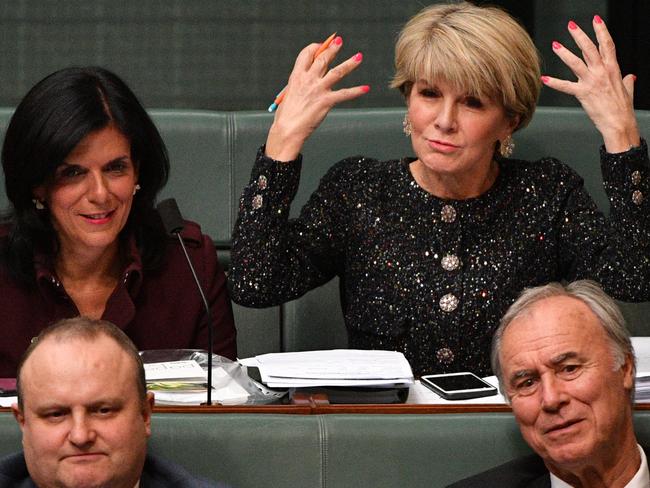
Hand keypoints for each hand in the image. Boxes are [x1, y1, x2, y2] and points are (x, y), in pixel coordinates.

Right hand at [265, 36, 368, 160]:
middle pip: (322, 59)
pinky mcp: (326, 101)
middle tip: (339, 41)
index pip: (306, 55)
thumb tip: (309, 82)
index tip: (320, 46)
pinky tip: (365, 88)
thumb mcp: (290, 95)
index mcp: (296, 76)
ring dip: (350, 63)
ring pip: (337, 72)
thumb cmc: (286, 116)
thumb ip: (300, 86)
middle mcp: (308, 80)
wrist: (287, 129)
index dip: (314, 48)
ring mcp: (318, 90)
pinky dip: (356, 91)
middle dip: (332, 48)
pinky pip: (344, 94)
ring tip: (359, 57)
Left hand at [542, 16, 639, 152]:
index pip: (607, 44)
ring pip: (576, 63)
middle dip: (580, 35)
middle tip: (571, 26)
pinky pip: (566, 86)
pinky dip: (554, 82)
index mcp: (613, 68)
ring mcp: (592, 81)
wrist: (619, 122)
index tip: (596, 20)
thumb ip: (626, 81)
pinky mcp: (583, 93)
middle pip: (590, 48)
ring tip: (555, 45)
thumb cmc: (622, 108)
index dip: (601, 31)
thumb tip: (629, 77)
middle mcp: (602, 72)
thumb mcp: (627, 90)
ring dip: (565, 53)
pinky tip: (545, 79)